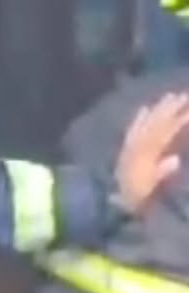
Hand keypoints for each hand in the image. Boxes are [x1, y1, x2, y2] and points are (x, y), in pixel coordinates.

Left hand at [116, 92, 188, 214]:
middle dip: (170, 107)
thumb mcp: (150, 186)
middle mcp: (138, 144)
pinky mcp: (126, 147)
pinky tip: (144, 109)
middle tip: (184, 95)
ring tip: (170, 96)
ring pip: (146, 121)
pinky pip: (133, 128)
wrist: (110, 198)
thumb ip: (161, 172)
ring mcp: (131, 144)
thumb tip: (175, 159)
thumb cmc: (135, 194)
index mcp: (147, 152)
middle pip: (156, 121)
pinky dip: (139, 118)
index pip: (166, 131)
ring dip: (158, 108)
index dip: (179, 119)